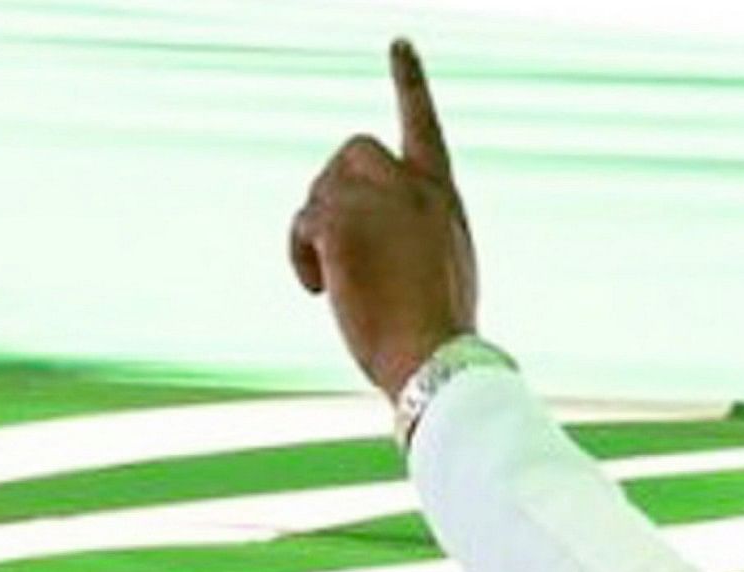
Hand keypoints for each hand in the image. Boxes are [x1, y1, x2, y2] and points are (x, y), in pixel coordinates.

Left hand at [288, 41, 478, 395]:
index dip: (409, 81)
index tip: (398, 43)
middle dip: (331, 188)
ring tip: (330, 282)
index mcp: (441, 194)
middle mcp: (411, 186)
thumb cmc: (437, 332)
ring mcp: (376, 200)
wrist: (433, 355)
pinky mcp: (340, 222)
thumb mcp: (442, 267)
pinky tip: (318, 289)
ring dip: (314, 233)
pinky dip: (301, 256)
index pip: (423, 123)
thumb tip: (369, 234)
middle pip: (352, 149)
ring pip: (321, 189)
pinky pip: (303, 223)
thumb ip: (412, 231)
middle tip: (330, 240)